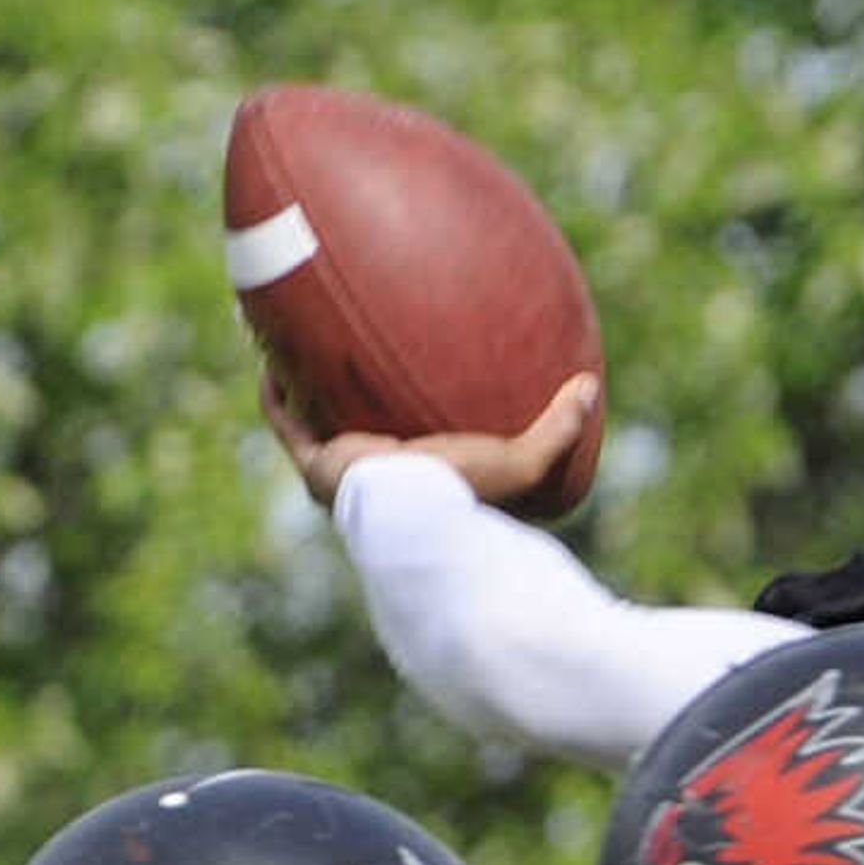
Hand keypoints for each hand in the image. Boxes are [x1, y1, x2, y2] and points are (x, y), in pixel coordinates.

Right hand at [262, 365, 598, 510]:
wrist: (421, 518)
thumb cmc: (471, 499)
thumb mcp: (522, 462)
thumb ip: (558, 429)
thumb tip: (590, 386)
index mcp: (418, 489)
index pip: (409, 457)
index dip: (404, 429)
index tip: (406, 394)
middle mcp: (374, 487)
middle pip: (355, 437)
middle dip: (346, 405)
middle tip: (348, 365)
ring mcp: (340, 477)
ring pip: (314, 424)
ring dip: (304, 389)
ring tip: (297, 346)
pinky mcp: (317, 464)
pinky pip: (287, 419)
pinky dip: (277, 388)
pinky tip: (273, 348)